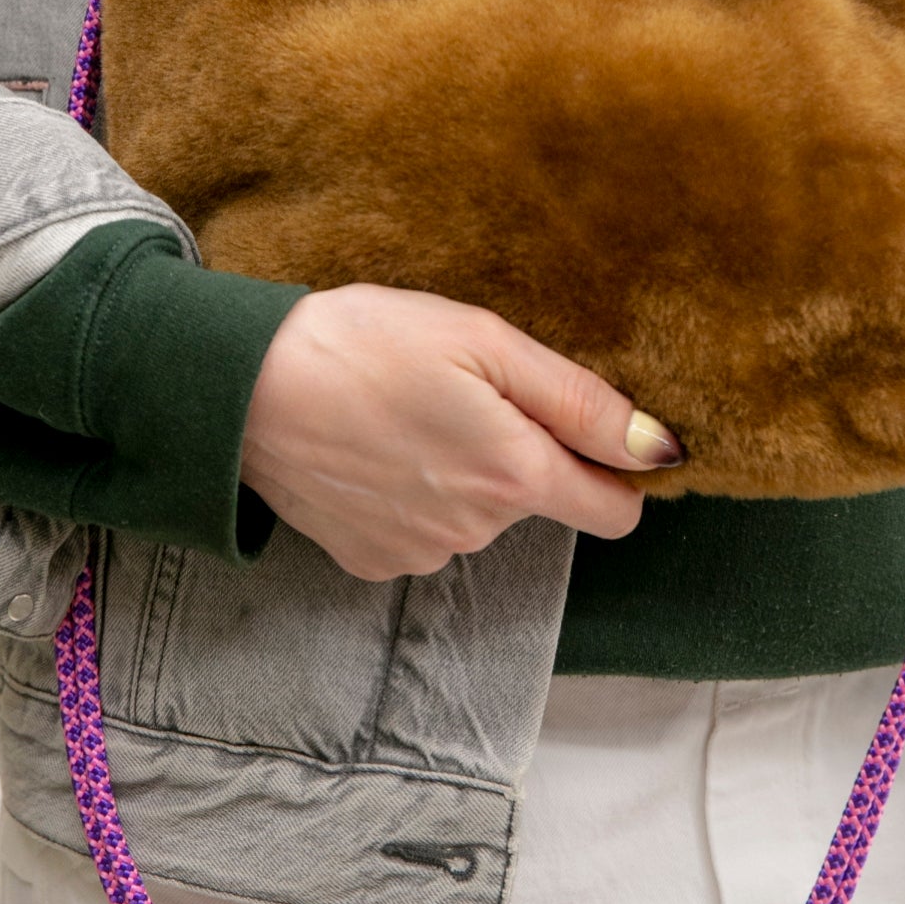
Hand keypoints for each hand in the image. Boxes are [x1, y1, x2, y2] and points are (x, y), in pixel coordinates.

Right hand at [239, 283, 680, 579]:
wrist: (245, 384)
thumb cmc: (368, 342)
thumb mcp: (485, 342)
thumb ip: (579, 401)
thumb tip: (658, 450)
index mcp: (514, 474)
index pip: (613, 511)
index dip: (614, 470)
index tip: (589, 430)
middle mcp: (477, 531)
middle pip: (538, 502)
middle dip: (520, 454)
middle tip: (462, 391)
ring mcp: (421, 554)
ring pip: (479, 517)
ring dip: (462, 473)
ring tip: (407, 412)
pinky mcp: (370, 562)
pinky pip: (423, 532)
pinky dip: (413, 497)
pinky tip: (375, 448)